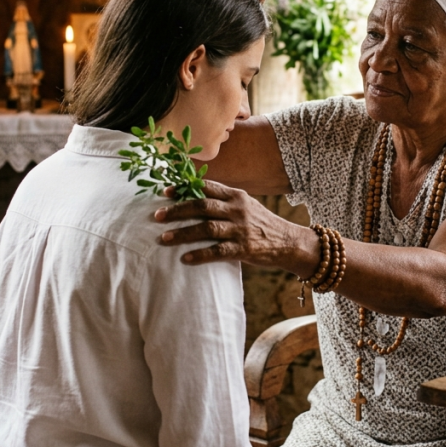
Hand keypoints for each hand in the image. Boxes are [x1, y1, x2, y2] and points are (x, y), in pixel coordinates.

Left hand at [154, 180, 312, 271]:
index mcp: (236, 196)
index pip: (206, 188)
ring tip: (164, 239)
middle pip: (202, 206)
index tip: (165, 193)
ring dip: (183, 233)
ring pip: (206, 228)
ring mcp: (240, 229)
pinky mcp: (244, 249)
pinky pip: (218, 252)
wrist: (288, 242)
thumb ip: (225, 201)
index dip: (184, 189)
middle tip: (157, 216)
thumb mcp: (246, 205)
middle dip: (177, 211)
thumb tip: (195, 198)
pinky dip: (200, 255)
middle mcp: (237, 209)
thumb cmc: (262, 224)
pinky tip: (185, 259)